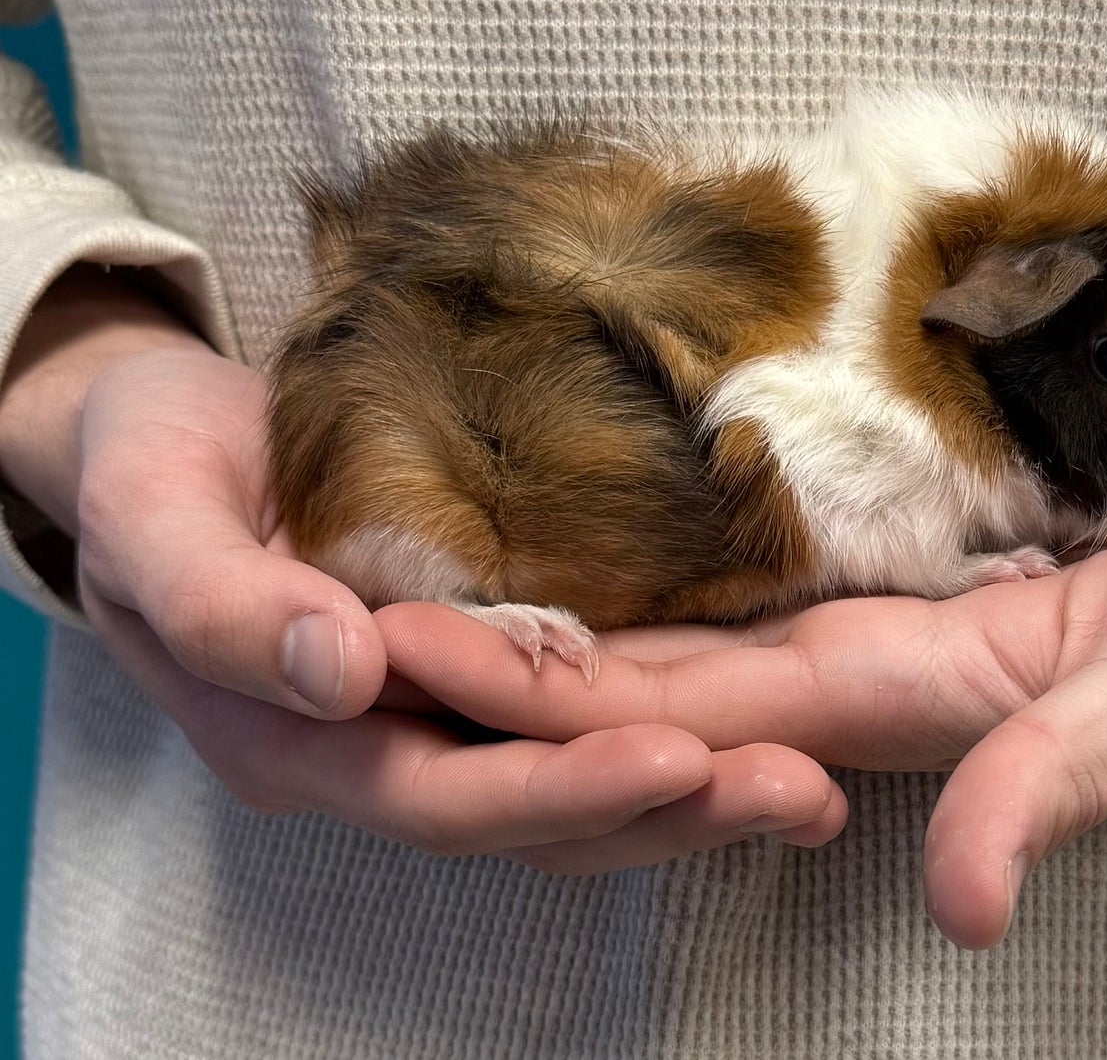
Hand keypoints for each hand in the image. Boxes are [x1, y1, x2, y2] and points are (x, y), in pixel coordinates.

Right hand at [12, 308, 842, 867]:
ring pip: (569, 782)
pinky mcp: (474, 662)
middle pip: (535, 814)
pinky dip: (662, 728)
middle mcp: (379, 749)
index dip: (559, 787)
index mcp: (298, 741)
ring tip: (812, 786)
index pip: (445, 793)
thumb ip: (225, 605)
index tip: (676, 756)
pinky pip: (575, 715)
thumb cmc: (148, 466)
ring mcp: (432, 712)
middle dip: (668, 810)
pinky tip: (753, 725)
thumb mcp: (156, 518)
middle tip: (801, 791)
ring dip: (690, 793)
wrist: (161, 437)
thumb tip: (342, 671)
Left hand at [378, 524, 1106, 944]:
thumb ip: (1056, 789)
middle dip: (499, 659)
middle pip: (638, 686)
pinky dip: (647, 585)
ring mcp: (857, 645)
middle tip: (360, 611)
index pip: (675, 714)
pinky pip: (739, 601)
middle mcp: (843, 686)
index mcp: (884, 708)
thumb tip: (966, 903)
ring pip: (674, 646)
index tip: (418, 656)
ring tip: (431, 578)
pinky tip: (586, 555)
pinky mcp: (887, 598)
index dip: (544, 691)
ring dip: (551, 624)